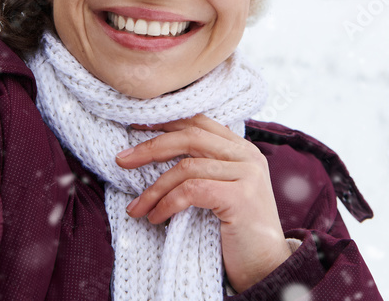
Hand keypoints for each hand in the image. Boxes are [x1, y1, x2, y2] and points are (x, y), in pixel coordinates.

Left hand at [116, 113, 292, 292]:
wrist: (266, 267)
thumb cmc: (237, 232)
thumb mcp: (221, 190)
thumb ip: (203, 167)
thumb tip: (153, 152)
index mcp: (242, 149)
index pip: (199, 122)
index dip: (165, 123)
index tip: (135, 128)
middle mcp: (248, 156)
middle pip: (190, 136)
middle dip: (151, 147)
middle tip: (121, 160)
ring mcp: (247, 174)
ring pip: (186, 167)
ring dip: (154, 189)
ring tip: (137, 208)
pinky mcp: (240, 197)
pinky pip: (191, 191)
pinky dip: (167, 203)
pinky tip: (156, 218)